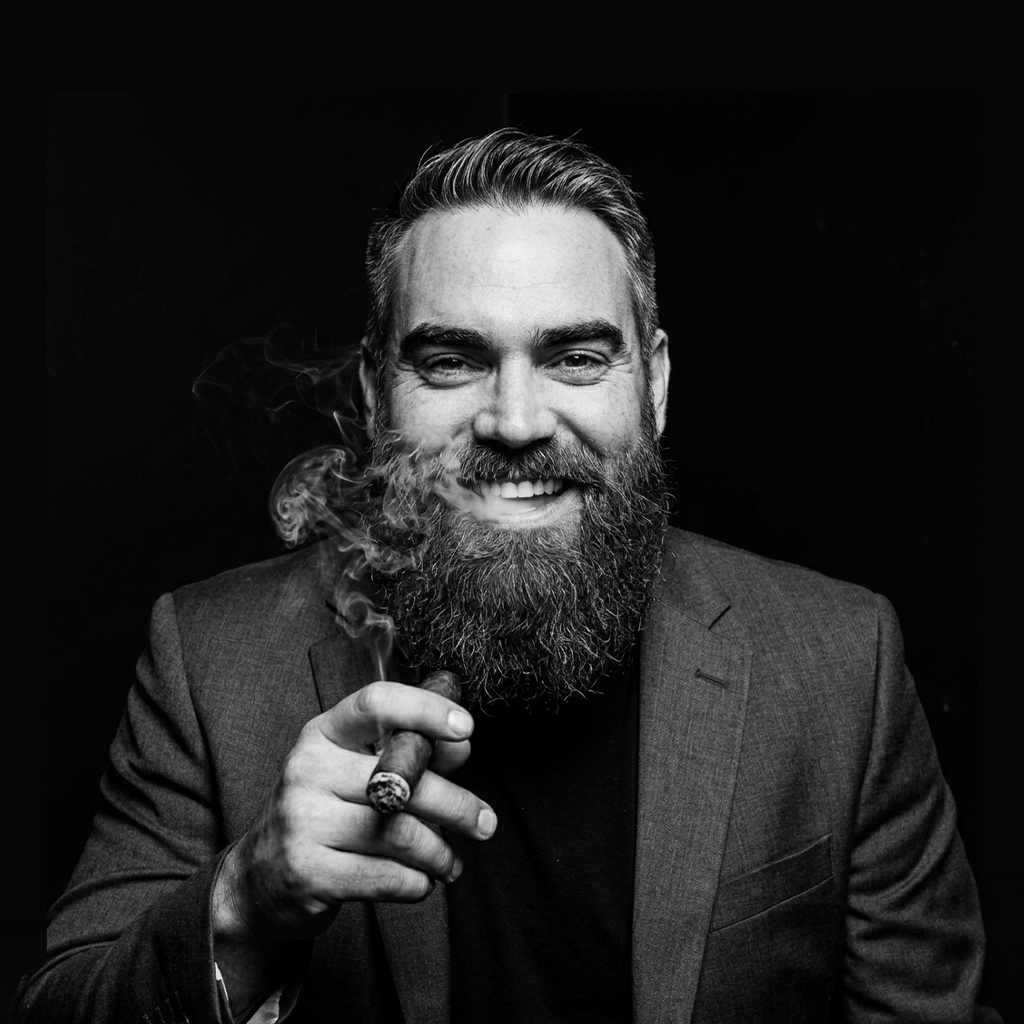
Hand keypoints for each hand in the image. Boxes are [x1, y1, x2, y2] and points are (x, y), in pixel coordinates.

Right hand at [213, 680, 495, 948]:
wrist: (259, 876)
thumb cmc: (326, 812)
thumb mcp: (356, 770)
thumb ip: (409, 754)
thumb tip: (460, 745)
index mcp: (322, 733)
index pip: (376, 703)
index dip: (426, 710)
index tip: (466, 727)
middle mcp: (307, 769)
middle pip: (404, 780)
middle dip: (458, 805)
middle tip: (485, 823)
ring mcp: (302, 821)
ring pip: (401, 833)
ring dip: (440, 853)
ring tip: (450, 862)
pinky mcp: (306, 872)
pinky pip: (387, 877)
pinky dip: (417, 883)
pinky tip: (421, 882)